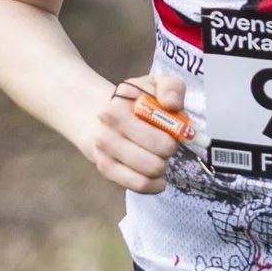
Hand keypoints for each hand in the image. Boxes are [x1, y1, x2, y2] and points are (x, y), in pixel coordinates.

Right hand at [90, 72, 188, 193]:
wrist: (96, 112)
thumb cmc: (132, 101)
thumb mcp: (153, 85)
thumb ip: (170, 88)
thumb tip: (172, 105)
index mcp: (118, 109)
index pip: (160, 135)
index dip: (175, 135)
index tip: (173, 129)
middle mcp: (107, 133)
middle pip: (156, 159)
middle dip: (168, 152)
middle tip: (166, 143)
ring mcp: (105, 154)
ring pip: (148, 174)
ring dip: (161, 167)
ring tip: (159, 156)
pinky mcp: (106, 170)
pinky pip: (139, 185)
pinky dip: (154, 185)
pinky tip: (158, 177)